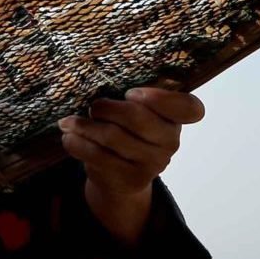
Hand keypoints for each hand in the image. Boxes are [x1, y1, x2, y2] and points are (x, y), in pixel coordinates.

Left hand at [60, 87, 204, 243]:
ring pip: (113, 136)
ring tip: (68, 122)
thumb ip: (129, 98)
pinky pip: (98, 156)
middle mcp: (171, 142)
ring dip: (84, 125)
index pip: (191, 108)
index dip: (161, 98)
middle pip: (138, 117)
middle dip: (107, 108)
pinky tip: (69, 137)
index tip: (132, 93)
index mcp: (176, 118)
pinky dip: (78, 143)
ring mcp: (153, 163)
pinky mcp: (131, 179)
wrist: (121, 177)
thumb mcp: (135, 112)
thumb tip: (94, 79)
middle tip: (93, 106)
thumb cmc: (126, 131)